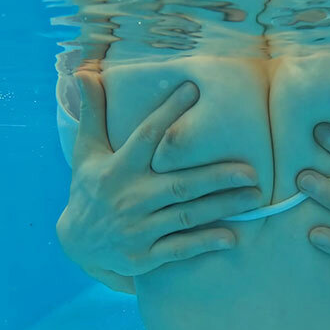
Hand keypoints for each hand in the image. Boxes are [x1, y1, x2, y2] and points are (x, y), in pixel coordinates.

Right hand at [56, 72, 262, 288]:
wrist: (75, 243)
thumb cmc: (90, 187)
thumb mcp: (86, 151)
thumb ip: (93, 113)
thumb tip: (85, 72)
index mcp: (118, 169)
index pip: (145, 136)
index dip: (167, 112)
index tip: (193, 90)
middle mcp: (129, 198)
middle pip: (179, 184)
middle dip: (216, 177)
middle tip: (252, 170)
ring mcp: (137, 229)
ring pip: (186, 216)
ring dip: (222, 207)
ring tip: (254, 197)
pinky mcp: (142, 257)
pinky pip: (178, 249)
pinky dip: (204, 243)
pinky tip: (231, 237)